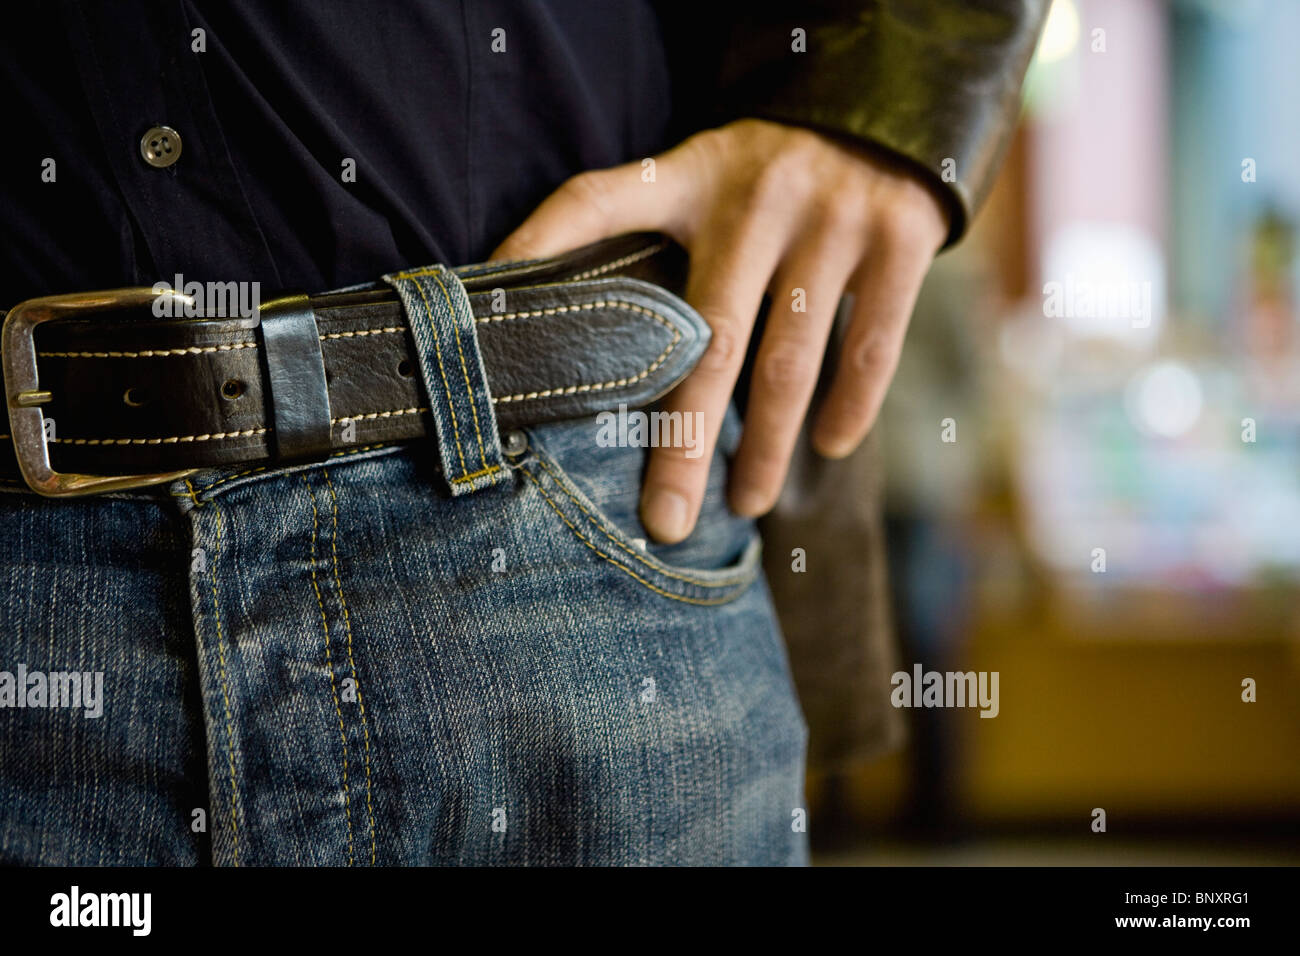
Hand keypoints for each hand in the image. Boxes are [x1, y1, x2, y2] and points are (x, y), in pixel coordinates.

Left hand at [492, 119, 947, 542]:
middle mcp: (759, 197)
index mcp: (691, 176)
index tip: (498, 325)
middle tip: (664, 520)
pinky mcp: (900, 238)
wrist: (883, 109)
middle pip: (708, 338)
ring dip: (766, 445)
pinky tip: (828, 448)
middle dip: (683, 441)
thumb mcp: (691, 173)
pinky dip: (850, 406)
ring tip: (745, 505)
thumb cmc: (765, 172)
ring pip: (790, 360)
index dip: (541, 248)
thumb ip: (625, 223)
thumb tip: (529, 296)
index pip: (596, 200)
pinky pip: (871, 345)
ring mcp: (834, 218)